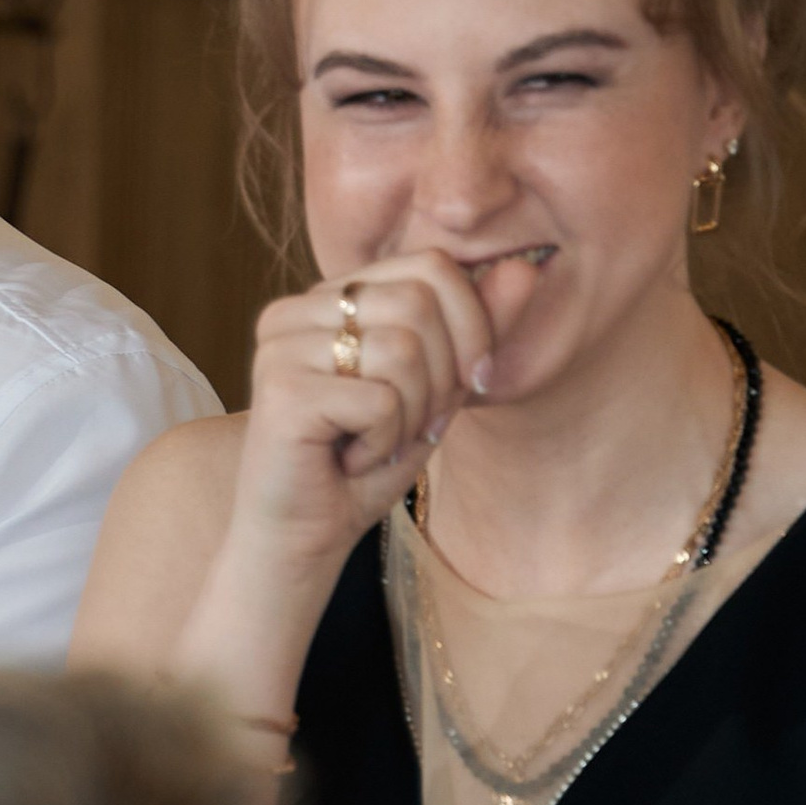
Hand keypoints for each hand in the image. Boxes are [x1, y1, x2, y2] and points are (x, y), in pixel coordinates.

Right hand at [225, 249, 499, 593]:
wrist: (300, 538)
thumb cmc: (362, 465)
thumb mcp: (437, 389)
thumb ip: (474, 329)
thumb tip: (524, 269)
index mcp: (328, 297)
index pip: (429, 265)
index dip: (472, 324)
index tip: (472, 382)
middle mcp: (295, 310)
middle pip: (419, 303)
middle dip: (443, 377)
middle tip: (415, 426)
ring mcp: (282, 346)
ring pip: (404, 350)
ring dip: (413, 415)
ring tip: (377, 444)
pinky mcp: (282, 391)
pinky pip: (381, 400)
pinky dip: (385, 443)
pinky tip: (351, 460)